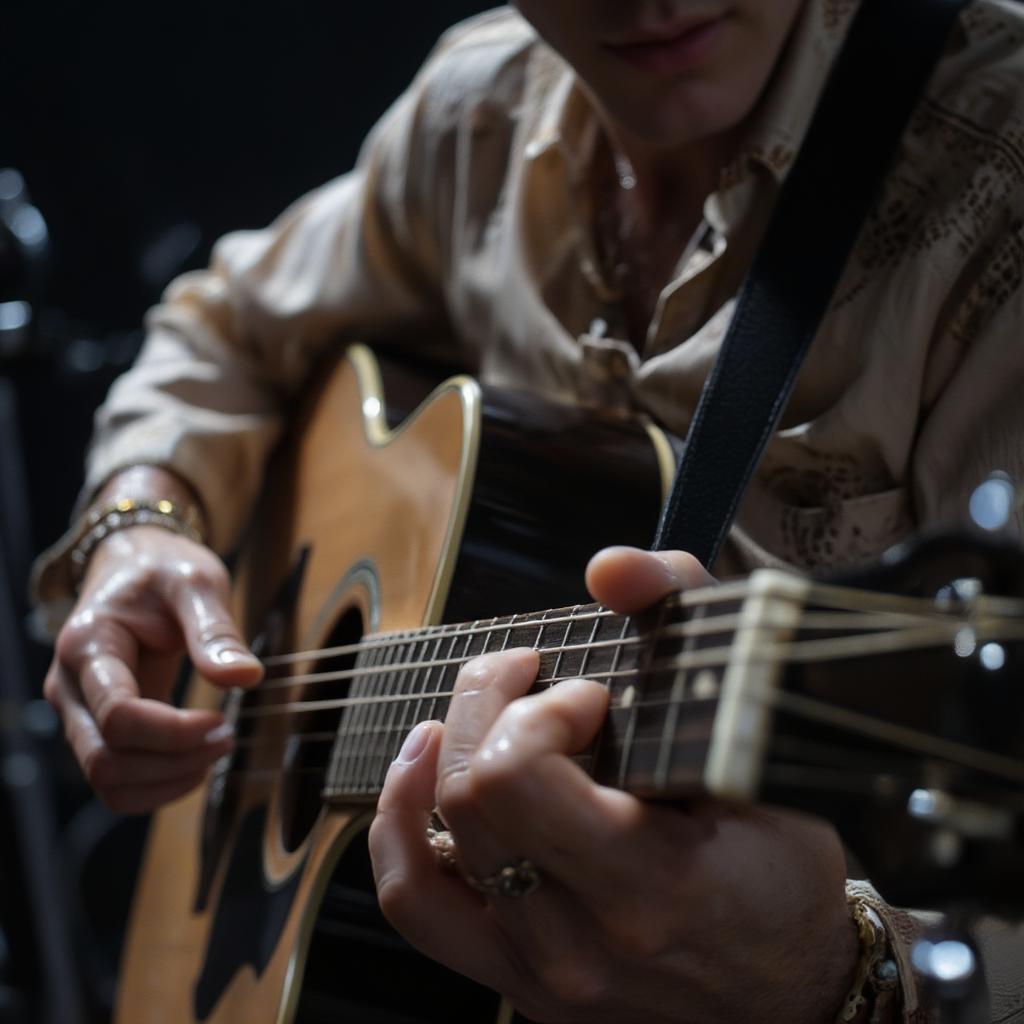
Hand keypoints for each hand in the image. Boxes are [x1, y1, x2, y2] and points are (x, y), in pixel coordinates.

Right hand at [44, 476, 261, 813]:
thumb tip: (246, 678)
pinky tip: (196, 763)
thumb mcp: (197, 583)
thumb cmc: (165, 570)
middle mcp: (68, 686)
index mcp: (87, 645)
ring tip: (216, 751)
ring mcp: (79, 711)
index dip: (174, 733)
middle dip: (174, 762)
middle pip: (106, 760)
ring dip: (166, 781)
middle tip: (227, 738)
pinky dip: (156, 787)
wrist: (136, 565)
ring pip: (107, 780)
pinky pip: (116, 780)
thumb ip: (216, 631)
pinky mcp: (97, 727)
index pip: (118, 716)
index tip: (223, 722)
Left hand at [370, 547, 858, 1023]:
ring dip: (434, 759)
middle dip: (489, 706)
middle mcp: (583, 942)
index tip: (589, 696)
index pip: (518, 776)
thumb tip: (610, 568)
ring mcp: (541, 972)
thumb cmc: (781, 870)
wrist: (793, 995)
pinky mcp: (517, 984)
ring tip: (459, 717)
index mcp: (652, 882)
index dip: (539, 709)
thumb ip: (691, 626)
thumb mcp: (765, 743)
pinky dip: (398, 830)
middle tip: (534, 680)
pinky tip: (419, 777)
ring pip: (426, 852)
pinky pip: (417, 905)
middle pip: (469, 796)